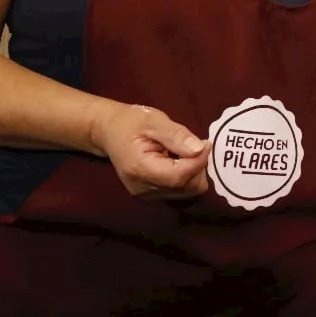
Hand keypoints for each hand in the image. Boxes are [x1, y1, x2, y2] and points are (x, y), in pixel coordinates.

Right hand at [91, 103, 209, 198]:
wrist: (108, 132)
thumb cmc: (130, 122)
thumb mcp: (154, 121)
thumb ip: (176, 135)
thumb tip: (200, 149)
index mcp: (140, 169)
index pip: (179, 176)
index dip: (199, 162)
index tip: (207, 143)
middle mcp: (143, 188)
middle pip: (187, 188)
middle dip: (198, 167)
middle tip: (196, 145)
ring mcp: (147, 195)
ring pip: (187, 192)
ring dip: (194, 172)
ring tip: (184, 151)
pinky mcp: (152, 195)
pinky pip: (181, 191)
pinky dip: (187, 176)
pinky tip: (179, 160)